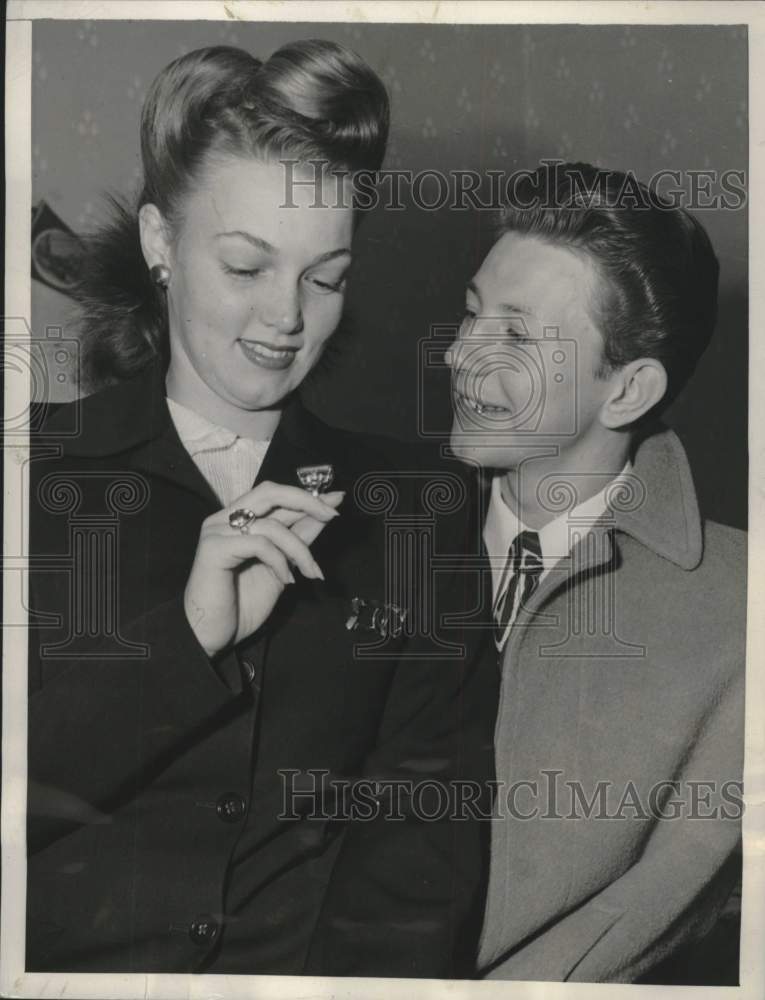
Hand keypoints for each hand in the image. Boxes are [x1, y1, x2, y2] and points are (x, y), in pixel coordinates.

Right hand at [184, 481, 343, 657]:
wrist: (211, 636)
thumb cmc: (241, 605)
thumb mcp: (282, 567)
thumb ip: (298, 540)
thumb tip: (325, 515)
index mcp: (237, 520)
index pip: (276, 497)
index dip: (307, 497)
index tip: (336, 499)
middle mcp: (224, 519)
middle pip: (270, 493)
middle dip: (306, 501)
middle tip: (331, 515)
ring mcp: (216, 532)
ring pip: (271, 526)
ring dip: (300, 549)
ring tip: (311, 572)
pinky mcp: (213, 548)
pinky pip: (259, 543)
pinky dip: (279, 561)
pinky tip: (286, 579)